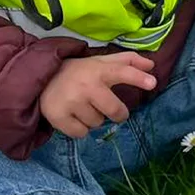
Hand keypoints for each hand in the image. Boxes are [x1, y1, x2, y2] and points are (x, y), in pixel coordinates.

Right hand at [40, 52, 156, 138]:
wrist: (41, 79)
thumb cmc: (79, 72)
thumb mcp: (101, 62)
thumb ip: (127, 61)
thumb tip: (152, 64)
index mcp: (98, 70)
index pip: (122, 71)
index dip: (138, 78)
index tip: (152, 83)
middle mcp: (86, 85)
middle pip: (114, 110)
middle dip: (118, 114)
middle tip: (113, 111)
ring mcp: (71, 102)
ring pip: (97, 123)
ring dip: (93, 118)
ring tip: (83, 106)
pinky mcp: (58, 117)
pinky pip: (81, 133)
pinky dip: (79, 128)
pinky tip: (73, 115)